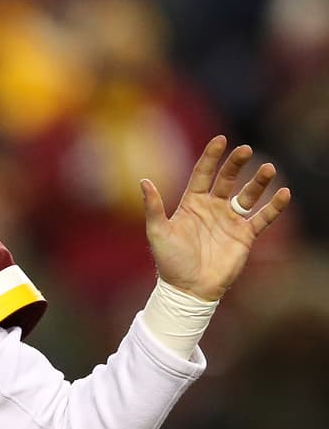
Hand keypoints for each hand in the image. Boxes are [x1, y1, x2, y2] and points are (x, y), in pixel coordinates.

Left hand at [141, 136, 291, 300]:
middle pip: (227, 179)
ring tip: (268, 168)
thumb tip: (144, 180)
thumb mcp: (158, 232)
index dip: (211, 156)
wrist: (188, 288)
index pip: (203, 173)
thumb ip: (153, 207)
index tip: (220, 140)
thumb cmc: (170, 261)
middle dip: (236, 164)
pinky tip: (284, 193)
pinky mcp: (245, 235)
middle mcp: (212, 208)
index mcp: (191, 203)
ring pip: (248, 195)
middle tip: (245, 149)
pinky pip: (262, 217)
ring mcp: (230, 220)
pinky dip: (274, 206)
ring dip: (258, 182)